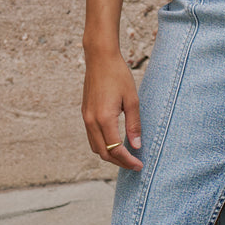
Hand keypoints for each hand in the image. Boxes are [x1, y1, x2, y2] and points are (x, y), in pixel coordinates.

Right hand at [81, 49, 142, 169]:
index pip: (115, 149)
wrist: (100, 59)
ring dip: (110, 156)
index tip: (140, 165)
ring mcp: (86, 118)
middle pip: (104, 153)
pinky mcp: (85, 114)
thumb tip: (136, 146)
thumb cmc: (118, 76)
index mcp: (104, 118)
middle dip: (119, 162)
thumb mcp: (132, 100)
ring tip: (126, 157)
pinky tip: (115, 144)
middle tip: (135, 165)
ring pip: (96, 147)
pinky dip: (103, 146)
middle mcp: (91, 121)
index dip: (128, 161)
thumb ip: (134, 125)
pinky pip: (92, 137)